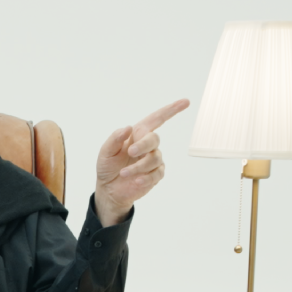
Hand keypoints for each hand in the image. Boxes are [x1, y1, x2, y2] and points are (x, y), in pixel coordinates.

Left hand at [94, 99, 188, 226]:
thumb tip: (127, 128)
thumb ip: (115, 139)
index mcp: (137, 134)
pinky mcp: (155, 175)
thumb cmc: (107, 166)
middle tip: (130, 152)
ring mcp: (153, 160)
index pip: (157, 119)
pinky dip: (146, 177)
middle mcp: (147, 145)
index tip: (186, 102)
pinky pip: (157, 174)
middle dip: (143, 145)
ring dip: (138, 166)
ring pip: (155, 158)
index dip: (171, 110)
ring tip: (123, 174)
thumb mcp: (106, 151)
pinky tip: (137, 181)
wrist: (109, 189)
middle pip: (154, 139)